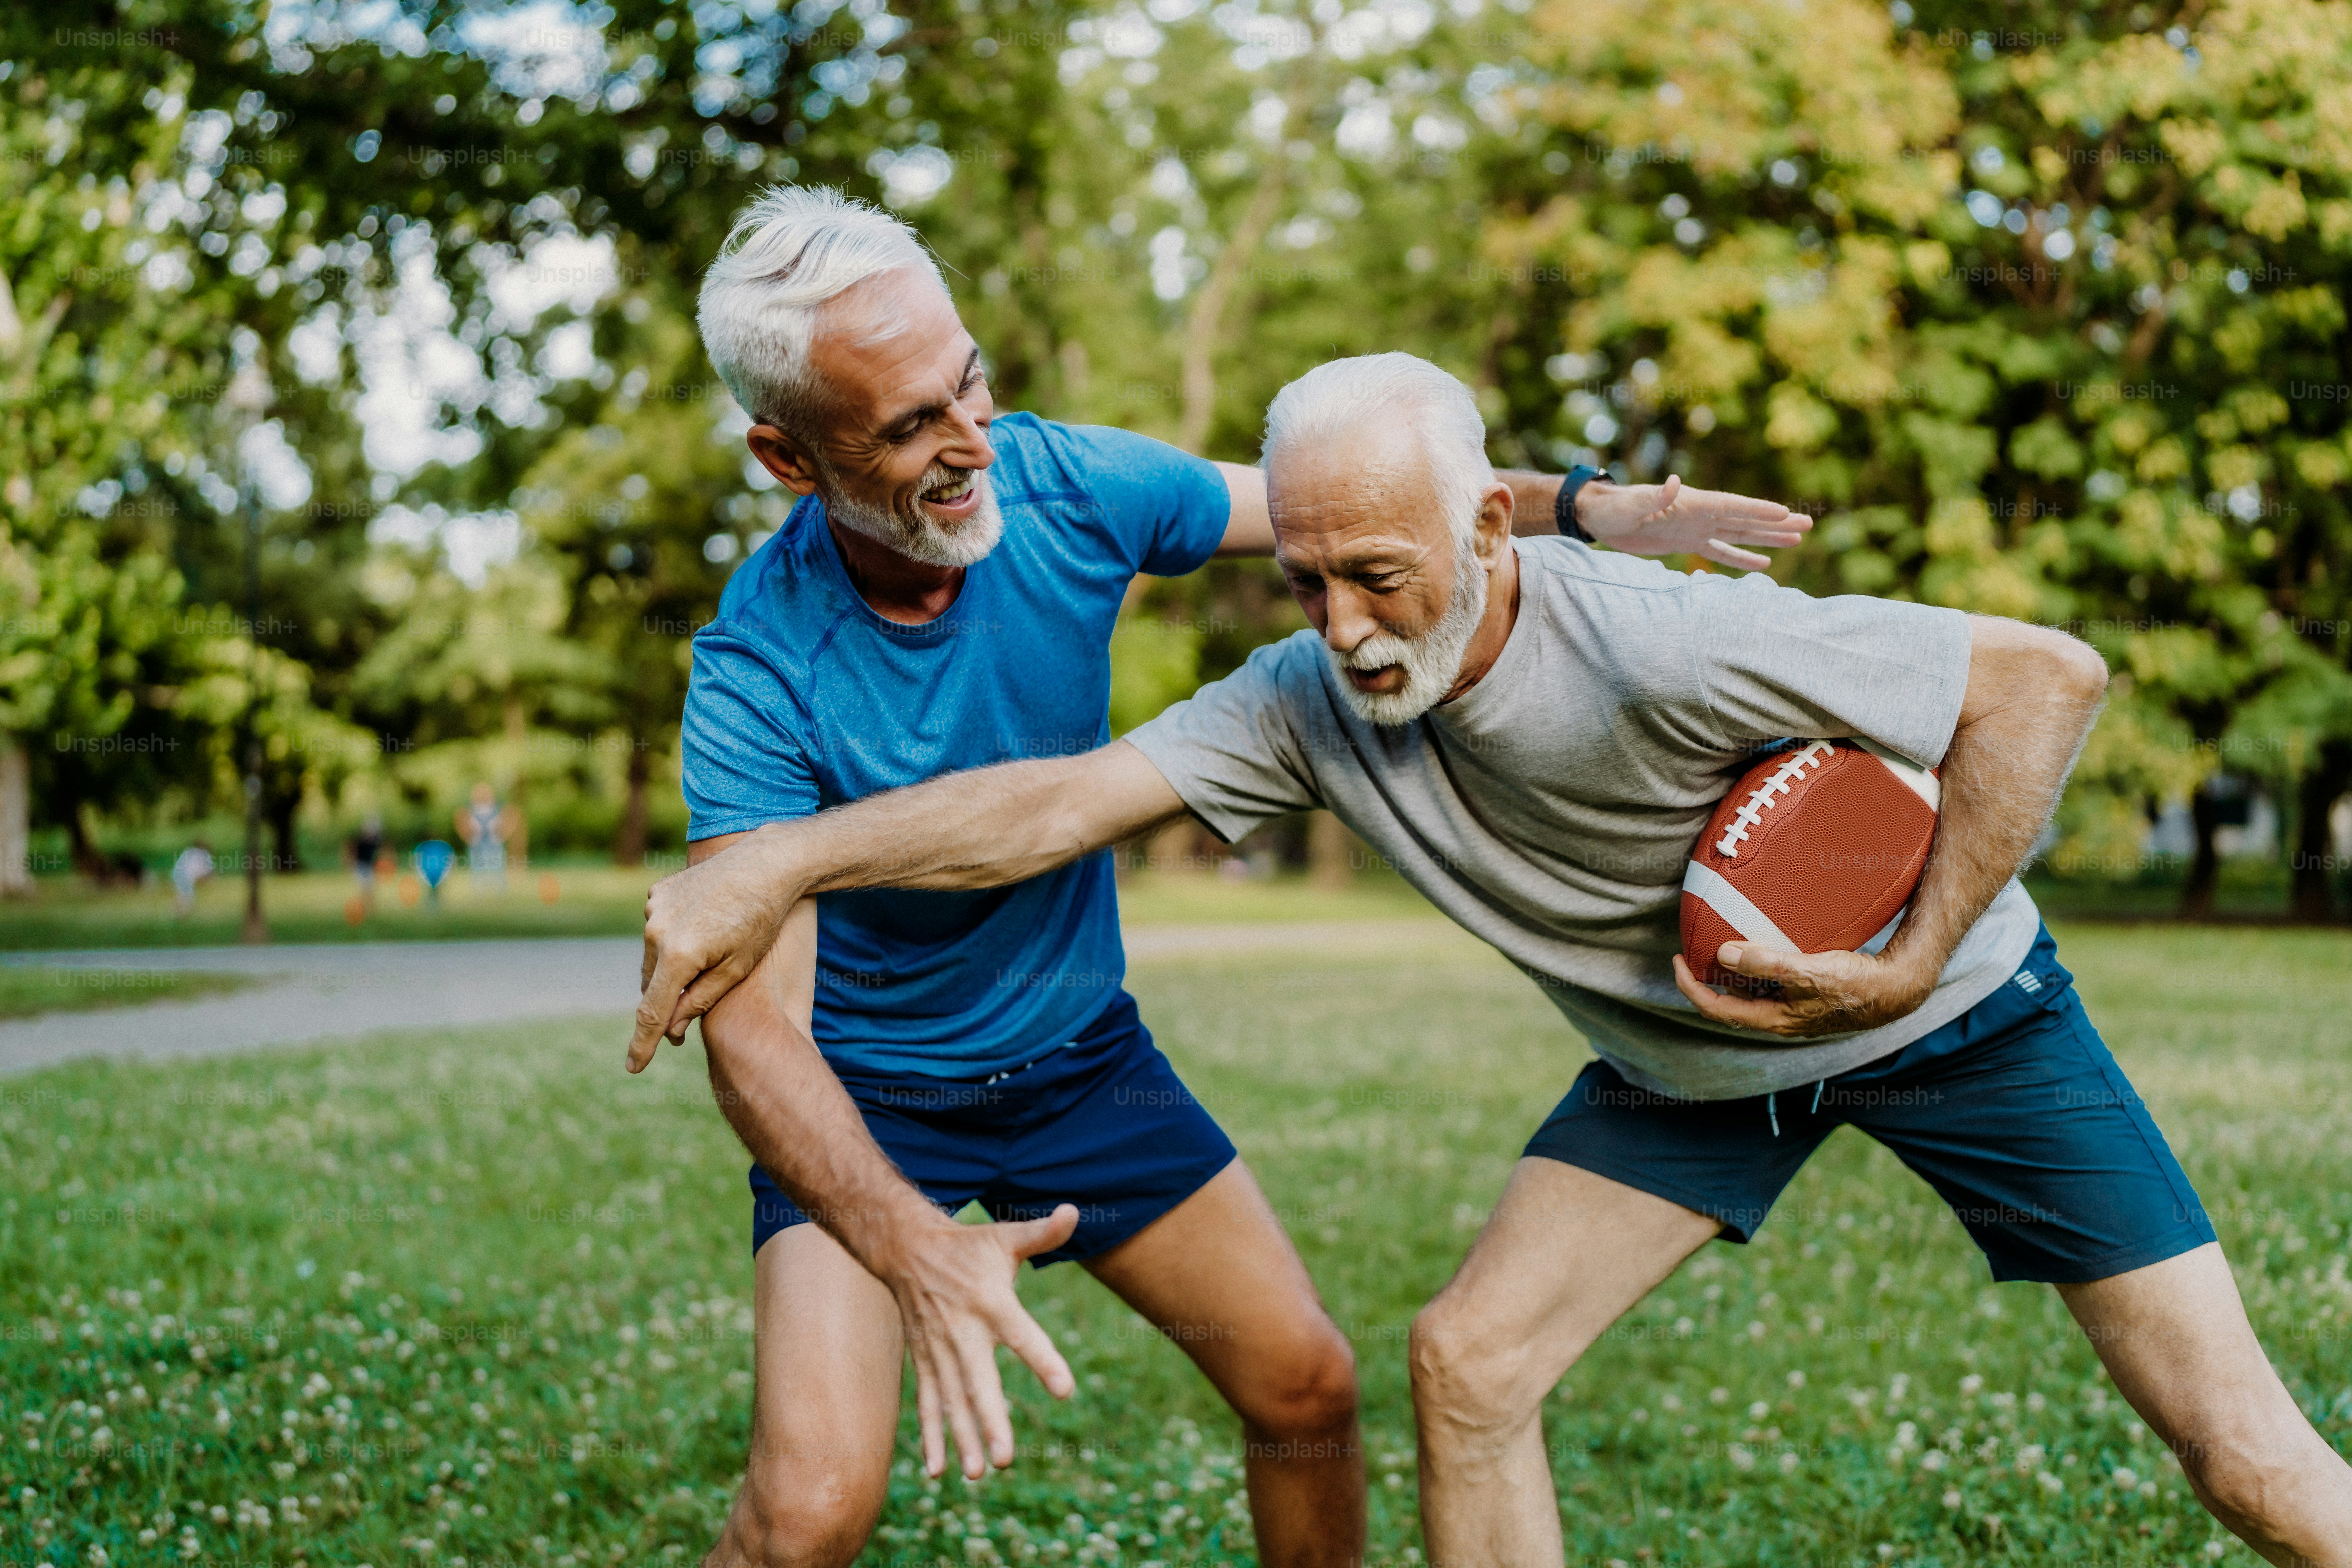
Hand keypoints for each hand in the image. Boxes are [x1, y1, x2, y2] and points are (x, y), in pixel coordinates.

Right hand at [629, 831, 801, 1070]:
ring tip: (706, 963)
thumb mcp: (737, 968)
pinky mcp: (658, 892)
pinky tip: (702, 931)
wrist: (767, 864)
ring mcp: (655, 908)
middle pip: (652, 984)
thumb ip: (700, 1000)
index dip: (642, 1044)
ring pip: (654, 956)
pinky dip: (673, 939)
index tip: (633, 1067)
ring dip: (670, 968)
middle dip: (666, 1003)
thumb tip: (670, 1029)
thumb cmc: (761, 920)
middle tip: (684, 1022)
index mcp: (678, 955)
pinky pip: (659, 929)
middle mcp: (657, 931)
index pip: (652, 1012)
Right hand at [883, 1205, 1081, 1477]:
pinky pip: (927, 1404)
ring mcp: (939, 1351)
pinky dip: (931, 1437)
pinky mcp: (925, 1362)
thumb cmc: (968, 1246)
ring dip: (963, 1438)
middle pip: (978, 1381)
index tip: (1066, 1388)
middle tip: (1005, 1459)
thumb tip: (1075, 1212)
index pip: (1021, 1333)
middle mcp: (963, 1331)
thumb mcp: (1004, 1237)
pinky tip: (939, 1472)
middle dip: (990, 1420)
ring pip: (952, 1401)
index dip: (1043, 1359)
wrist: (905, 1249)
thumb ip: (1041, 1233)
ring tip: (981, 1473)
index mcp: (990, 1301)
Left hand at [1578, 475, 1812, 570]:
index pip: (1732, 506)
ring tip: (1798, 539)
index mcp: (1692, 502)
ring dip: (1767, 538)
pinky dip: (1741, 557)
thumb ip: (1655, 496)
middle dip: (1776, 523)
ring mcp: (1697, 528)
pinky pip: (1720, 552)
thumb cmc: (1614, 508)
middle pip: (1745, 519)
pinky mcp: (1688, 543)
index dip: (1757, 510)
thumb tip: (1673, 482)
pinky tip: (1764, 564)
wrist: (1600, 516)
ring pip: (1740, 534)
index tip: (1785, 513)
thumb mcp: (1632, 504)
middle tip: (1807, 525)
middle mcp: (1700, 513)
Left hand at [1671, 942, 1935, 1037]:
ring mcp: (1792, 1008)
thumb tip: (1724, 952)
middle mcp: (1779, 1018)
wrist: (1897, 990)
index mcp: (1773, 1020)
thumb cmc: (1856, 985)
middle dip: (1707, 976)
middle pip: (1729, 1000)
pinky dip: (1755, 965)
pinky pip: (1769, 981)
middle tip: (1691, 947)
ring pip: (1749, 990)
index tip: (1676, 959)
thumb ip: (1766, 964)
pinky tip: (1759, 943)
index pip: (1716, 1008)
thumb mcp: (1809, 973)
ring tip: (1719, 940)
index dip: (1690, 986)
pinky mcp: (1805, 995)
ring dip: (1731, 970)